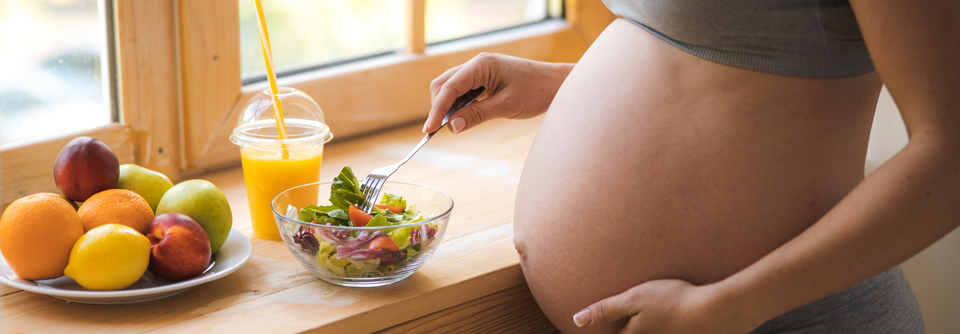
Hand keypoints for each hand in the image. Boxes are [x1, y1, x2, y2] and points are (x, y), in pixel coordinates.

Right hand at [422, 53, 572, 133]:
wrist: (556, 85)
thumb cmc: (536, 91)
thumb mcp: (506, 106)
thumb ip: (477, 115)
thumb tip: (452, 127)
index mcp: (481, 65)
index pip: (448, 87)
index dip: (437, 109)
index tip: (430, 130)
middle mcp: (476, 64)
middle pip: (443, 85)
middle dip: (439, 107)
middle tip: (442, 130)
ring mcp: (479, 71)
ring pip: (451, 88)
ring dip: (448, 107)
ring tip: (454, 125)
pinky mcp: (483, 79)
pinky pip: (463, 91)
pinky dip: (459, 105)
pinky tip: (464, 117)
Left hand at [574, 279, 750, 333]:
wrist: (716, 311)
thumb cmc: (673, 301)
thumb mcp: (634, 298)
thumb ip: (606, 310)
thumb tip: (577, 320)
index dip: (599, 332)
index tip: (590, 329)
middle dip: (619, 331)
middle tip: (617, 324)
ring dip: (639, 328)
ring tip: (643, 320)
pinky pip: (664, 333)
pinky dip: (660, 330)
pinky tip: (662, 322)